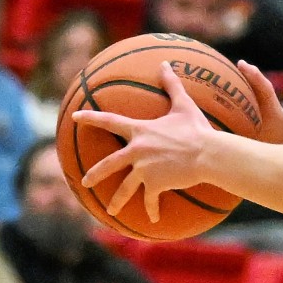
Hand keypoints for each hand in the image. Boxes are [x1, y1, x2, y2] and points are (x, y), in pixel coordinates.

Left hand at [77, 62, 217, 221]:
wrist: (207, 153)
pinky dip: (151, 209)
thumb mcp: (184, 105)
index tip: (75, 117)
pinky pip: (149, 199)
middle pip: (109, 164)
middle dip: (95, 174)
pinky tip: (152, 218)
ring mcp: (144, 169)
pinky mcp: (154, 185)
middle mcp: (137, 150)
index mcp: (141, 131)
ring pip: (124, 188)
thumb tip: (165, 63)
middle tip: (84, 182)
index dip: (91, 118)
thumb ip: (172, 85)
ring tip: (109, 211)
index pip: (110, 121)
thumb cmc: (197, 129)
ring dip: (116, 201)